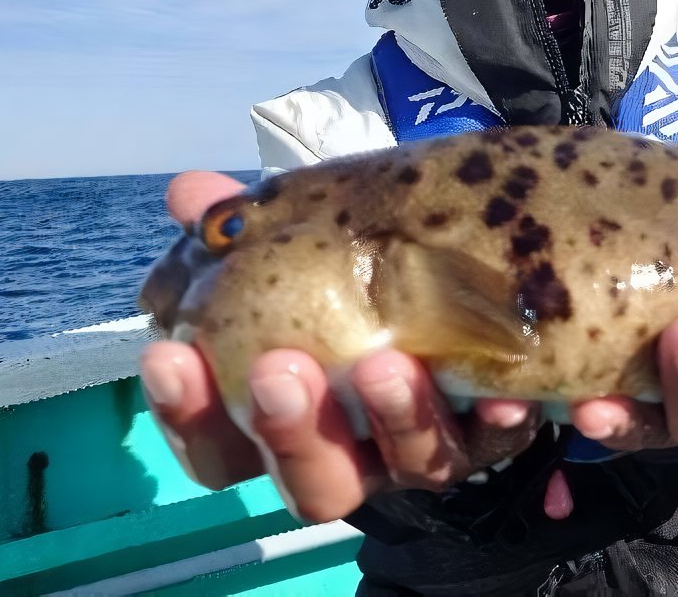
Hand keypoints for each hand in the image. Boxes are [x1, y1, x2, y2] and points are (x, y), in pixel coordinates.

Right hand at [139, 171, 541, 523]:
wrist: (461, 271)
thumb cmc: (353, 272)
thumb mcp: (300, 242)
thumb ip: (243, 227)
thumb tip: (189, 192)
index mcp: (287, 421)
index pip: (218, 449)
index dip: (188, 414)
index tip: (172, 356)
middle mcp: (354, 452)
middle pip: (312, 484)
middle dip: (291, 431)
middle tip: (280, 370)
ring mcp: (422, 448)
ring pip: (406, 465)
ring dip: (395, 418)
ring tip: (386, 365)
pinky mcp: (491, 430)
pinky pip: (498, 437)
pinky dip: (499, 417)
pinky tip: (504, 388)